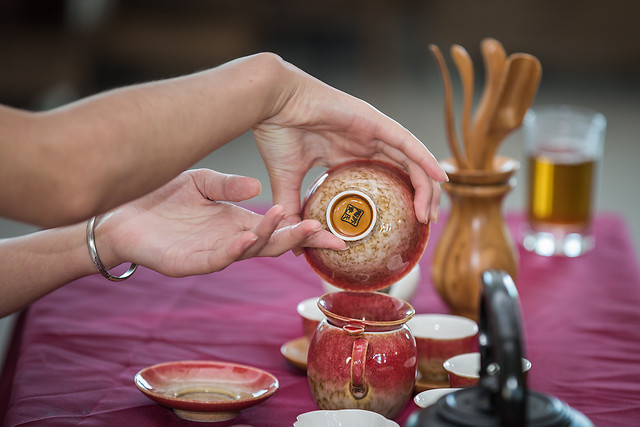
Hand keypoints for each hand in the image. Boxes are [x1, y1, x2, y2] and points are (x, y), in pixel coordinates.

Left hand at [99, 169, 344, 276]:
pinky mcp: (192, 263)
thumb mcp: (202, 183)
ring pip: (251, 251)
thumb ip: (228, 186)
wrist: (122, 214)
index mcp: (239, 222)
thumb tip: (258, 188)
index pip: (281, 228)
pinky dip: (235, 249)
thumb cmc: (163, 199)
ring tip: (290, 220)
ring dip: (271, 237)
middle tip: (327, 232)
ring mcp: (214, 254)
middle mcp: (233, 241)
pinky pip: (218, 258)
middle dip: (301, 239)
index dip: (307, 230)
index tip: (335, 229)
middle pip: (275, 244)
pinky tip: (246, 238)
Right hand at [252, 60, 447, 227]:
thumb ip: (293, 210)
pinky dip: (425, 159)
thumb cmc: (276, 133)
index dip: (399, 199)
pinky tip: (439, 177)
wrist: (271, 103)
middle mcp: (366, 142)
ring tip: (431, 213)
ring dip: (426, 186)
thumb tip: (294, 246)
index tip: (406, 225)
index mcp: (349, 153)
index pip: (384, 177)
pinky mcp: (374, 121)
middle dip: (420, 197)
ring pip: (411, 159)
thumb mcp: (287, 181)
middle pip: (405, 171)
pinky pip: (407, 143)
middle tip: (426, 224)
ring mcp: (373, 130)